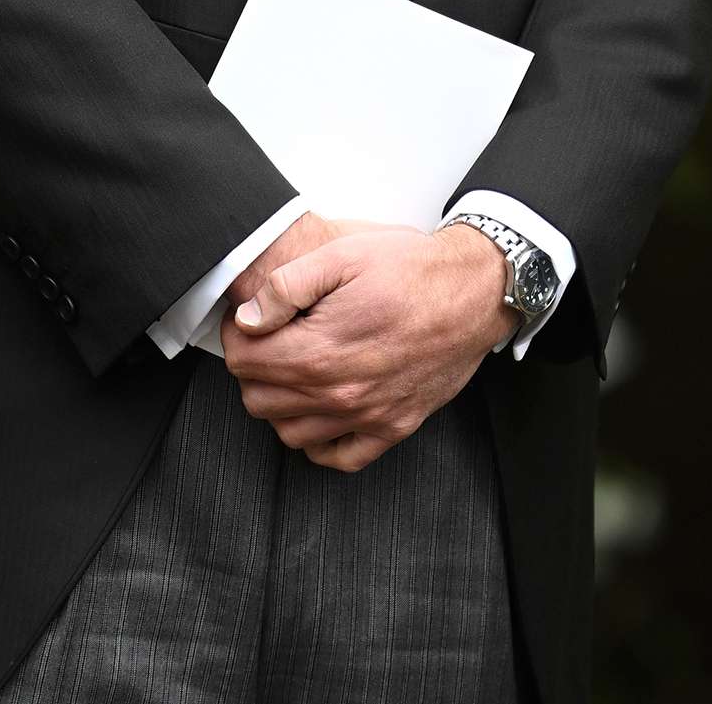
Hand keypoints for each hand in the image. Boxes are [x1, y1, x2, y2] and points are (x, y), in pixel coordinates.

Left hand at [220, 222, 514, 471]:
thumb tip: (250, 317)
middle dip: (253, 368)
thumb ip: (286, 286)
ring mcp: (367, 417)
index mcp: (320, 351)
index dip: (237, 335)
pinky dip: (319, 442)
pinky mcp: (392, 427)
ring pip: (290, 433)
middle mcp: (340, 393)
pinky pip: (338, 457)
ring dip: (279, 403)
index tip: (249, 319)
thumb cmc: (413, 269)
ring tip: (292, 368)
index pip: (244, 361)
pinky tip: (321, 409)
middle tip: (269, 339)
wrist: (474, 293)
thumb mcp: (342, 254)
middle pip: (260, 400)